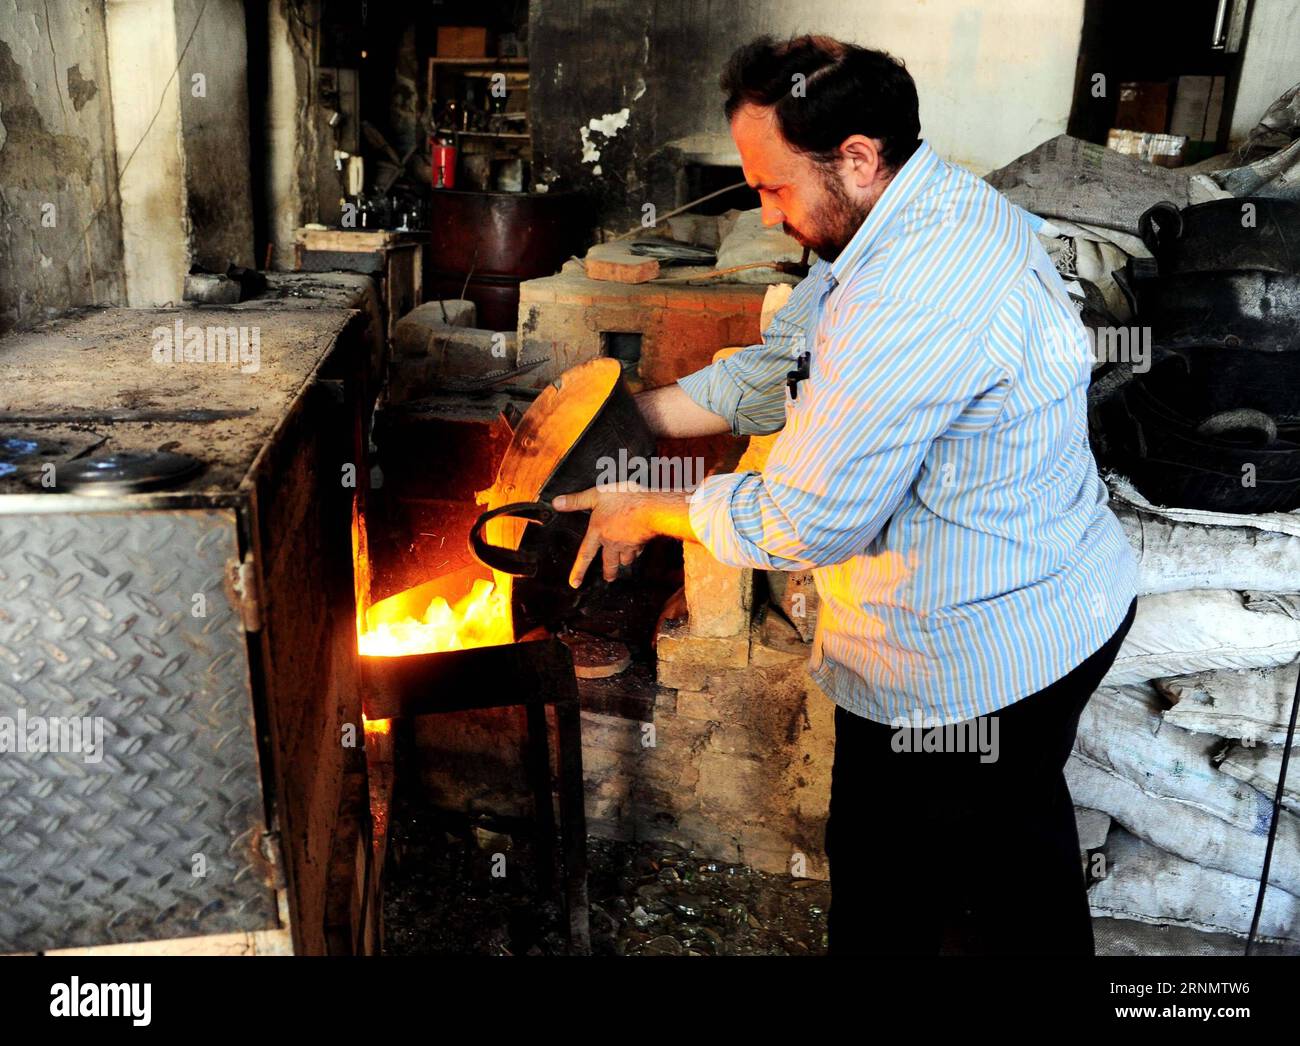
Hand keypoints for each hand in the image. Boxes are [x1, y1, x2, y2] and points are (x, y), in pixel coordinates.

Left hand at [552, 484, 691, 587]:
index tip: (575, 583)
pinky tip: (638, 547)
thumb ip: (577, 500)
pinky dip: (637, 550)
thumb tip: (557, 503)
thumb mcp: (596, 495)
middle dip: (609, 572)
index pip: (585, 555)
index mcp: (598, 532)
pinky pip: (638, 550)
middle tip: (608, 578)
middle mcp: (612, 542)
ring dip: (623, 561)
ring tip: (623, 563)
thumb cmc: (624, 500)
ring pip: (625, 559)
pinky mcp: (641, 543)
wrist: (650, 508)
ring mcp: (628, 545)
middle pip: (609, 563)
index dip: (579, 570)